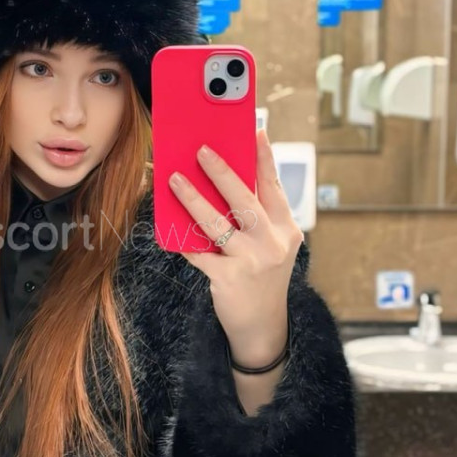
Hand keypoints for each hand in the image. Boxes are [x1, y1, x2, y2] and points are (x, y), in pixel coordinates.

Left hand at [170, 127, 303, 365]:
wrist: (263, 326)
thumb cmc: (261, 276)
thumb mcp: (270, 245)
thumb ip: (254, 217)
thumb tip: (220, 182)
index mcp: (286, 228)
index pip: (274, 186)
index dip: (265, 157)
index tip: (256, 131)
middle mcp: (273, 243)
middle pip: (244, 199)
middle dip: (221, 171)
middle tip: (202, 150)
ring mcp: (252, 261)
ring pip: (217, 223)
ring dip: (192, 199)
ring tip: (174, 180)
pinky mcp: (229, 278)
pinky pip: (199, 252)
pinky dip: (184, 239)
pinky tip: (170, 227)